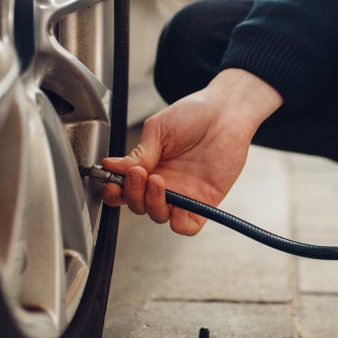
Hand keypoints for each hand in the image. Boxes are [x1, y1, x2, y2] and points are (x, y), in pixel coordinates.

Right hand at [102, 69, 282, 234]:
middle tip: (137, 174)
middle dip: (133, 194)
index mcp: (149, 167)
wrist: (225, 111)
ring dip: (152, 204)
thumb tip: (113, 167)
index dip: (115, 192)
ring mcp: (184, 194)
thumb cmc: (194, 114)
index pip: (125, 190)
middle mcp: (164, 183)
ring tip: (157, 180)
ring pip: (159, 216)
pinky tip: (175, 208)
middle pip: (139, 205)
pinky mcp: (204, 202)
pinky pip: (188, 225)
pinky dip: (179, 224)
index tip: (112, 183)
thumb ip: (139, 153)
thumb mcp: (158, 129)